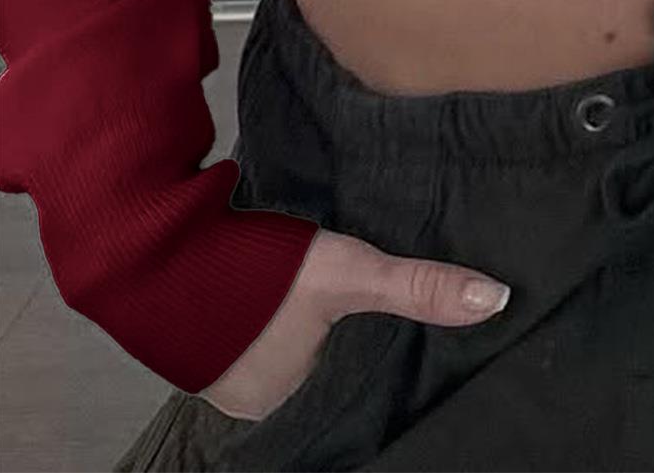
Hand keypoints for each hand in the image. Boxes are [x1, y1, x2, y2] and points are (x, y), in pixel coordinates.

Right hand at [197, 227, 510, 421]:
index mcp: (288, 407)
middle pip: (324, 373)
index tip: (408, 343)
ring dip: (314, 327)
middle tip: (381, 311)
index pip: (355, 394)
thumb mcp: (350, 275)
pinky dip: (283, 313)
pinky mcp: (209, 334)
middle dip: (350, 347)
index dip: (380, 368)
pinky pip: (262, 330)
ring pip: (293, 351)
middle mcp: (257, 400)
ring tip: (348, 299)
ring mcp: (228, 369)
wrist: (158, 247)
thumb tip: (495, 301)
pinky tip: (299, 289)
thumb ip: (418, 288)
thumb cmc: (255, 273)